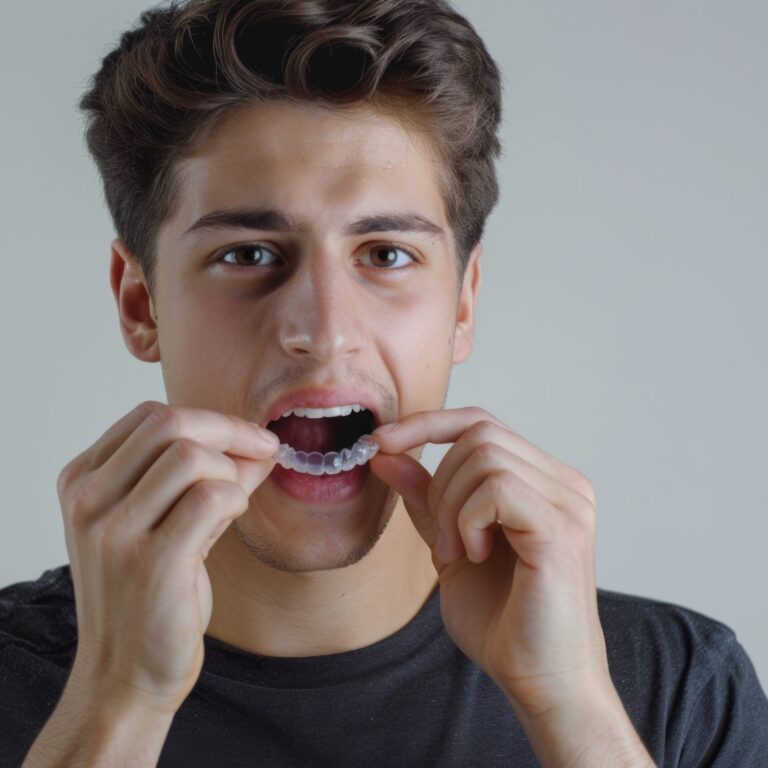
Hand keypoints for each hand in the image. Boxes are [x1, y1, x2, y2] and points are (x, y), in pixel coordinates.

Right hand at [56, 401, 278, 713]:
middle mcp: (88, 499)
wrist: (124, 676)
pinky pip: (212, 497)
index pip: (151, 415)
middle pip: (170, 423)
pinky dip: (236, 499)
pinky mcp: (150, 561)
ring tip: (231, 505)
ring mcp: (114, 531)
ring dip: (231, 473)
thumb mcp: (165, 524)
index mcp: (82, 481)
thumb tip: (258, 443)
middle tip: (264, 450)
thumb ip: (205, 478)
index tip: (247, 437)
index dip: (211, 419)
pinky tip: (230, 522)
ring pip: (192, 456)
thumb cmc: (148, 595)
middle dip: (230, 431)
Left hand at [369, 407, 608, 716]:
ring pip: (485, 455)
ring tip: (461, 553)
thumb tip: (386, 455)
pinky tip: (477, 556)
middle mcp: (564, 483)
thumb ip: (426, 499)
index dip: (427, 424)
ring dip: (452, 506)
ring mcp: (569, 502)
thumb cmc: (503, 621)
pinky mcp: (564, 527)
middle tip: (444, 541)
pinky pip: (498, 487)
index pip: (480, 422)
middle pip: (479, 432)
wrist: (539, 682)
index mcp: (542, 482)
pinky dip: (470, 519)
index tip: (382, 442)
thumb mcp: (448, 547)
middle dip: (440, 481)